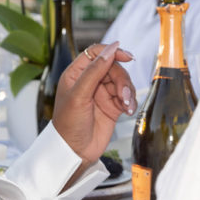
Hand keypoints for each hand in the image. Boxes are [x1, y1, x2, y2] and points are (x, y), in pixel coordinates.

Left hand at [51, 41, 136, 164]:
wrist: (75, 150)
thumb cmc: (68, 123)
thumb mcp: (79, 94)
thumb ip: (95, 71)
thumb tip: (110, 49)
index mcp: (75, 74)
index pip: (95, 53)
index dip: (112, 52)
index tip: (126, 57)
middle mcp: (89, 81)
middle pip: (113, 67)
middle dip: (121, 79)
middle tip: (122, 95)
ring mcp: (101, 93)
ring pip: (123, 81)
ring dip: (127, 92)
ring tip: (125, 106)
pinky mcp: (112, 105)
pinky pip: (127, 96)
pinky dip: (130, 102)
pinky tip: (128, 111)